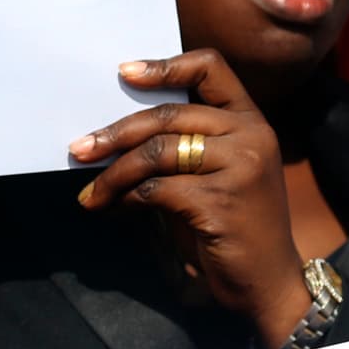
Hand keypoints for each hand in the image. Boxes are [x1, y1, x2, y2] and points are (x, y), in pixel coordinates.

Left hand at [71, 49, 312, 348]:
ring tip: (91, 191)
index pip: (210, 67)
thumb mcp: (218, 173)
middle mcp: (251, 135)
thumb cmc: (232, 225)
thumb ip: (185, 145)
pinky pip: (157, 189)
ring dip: (115, 173)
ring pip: (158, 152)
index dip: (165, 66)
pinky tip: (117, 208)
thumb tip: (116, 134)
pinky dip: (128, 198)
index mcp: (250, 120)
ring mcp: (240, 167)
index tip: (123, 73)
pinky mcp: (221, 201)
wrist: (267, 282)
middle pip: (170, 114)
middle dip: (117, 133)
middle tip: (81, 149)